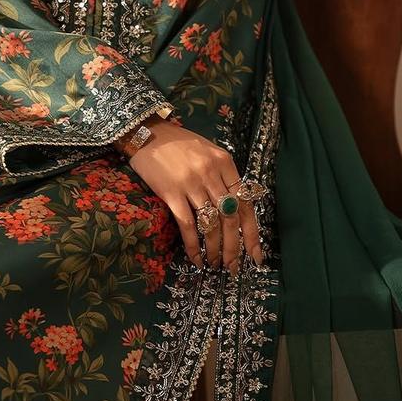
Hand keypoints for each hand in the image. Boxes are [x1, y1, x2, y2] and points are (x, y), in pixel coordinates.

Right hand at [122, 119, 263, 275]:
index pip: (245, 203)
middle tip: (233, 268)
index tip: (255, 254)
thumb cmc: (177, 143)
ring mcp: (191, 183)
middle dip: (235, 247)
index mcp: (224, 163)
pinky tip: (195, 258)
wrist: (146, 132)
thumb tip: (234, 206)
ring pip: (211, 224)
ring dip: (216, 250)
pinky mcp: (171, 192)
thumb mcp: (207, 151)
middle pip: (230, 218)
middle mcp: (211, 173)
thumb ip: (222, 175)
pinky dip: (193, 245)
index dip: (252, 232)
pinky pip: (187, 224)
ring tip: (216, 265)